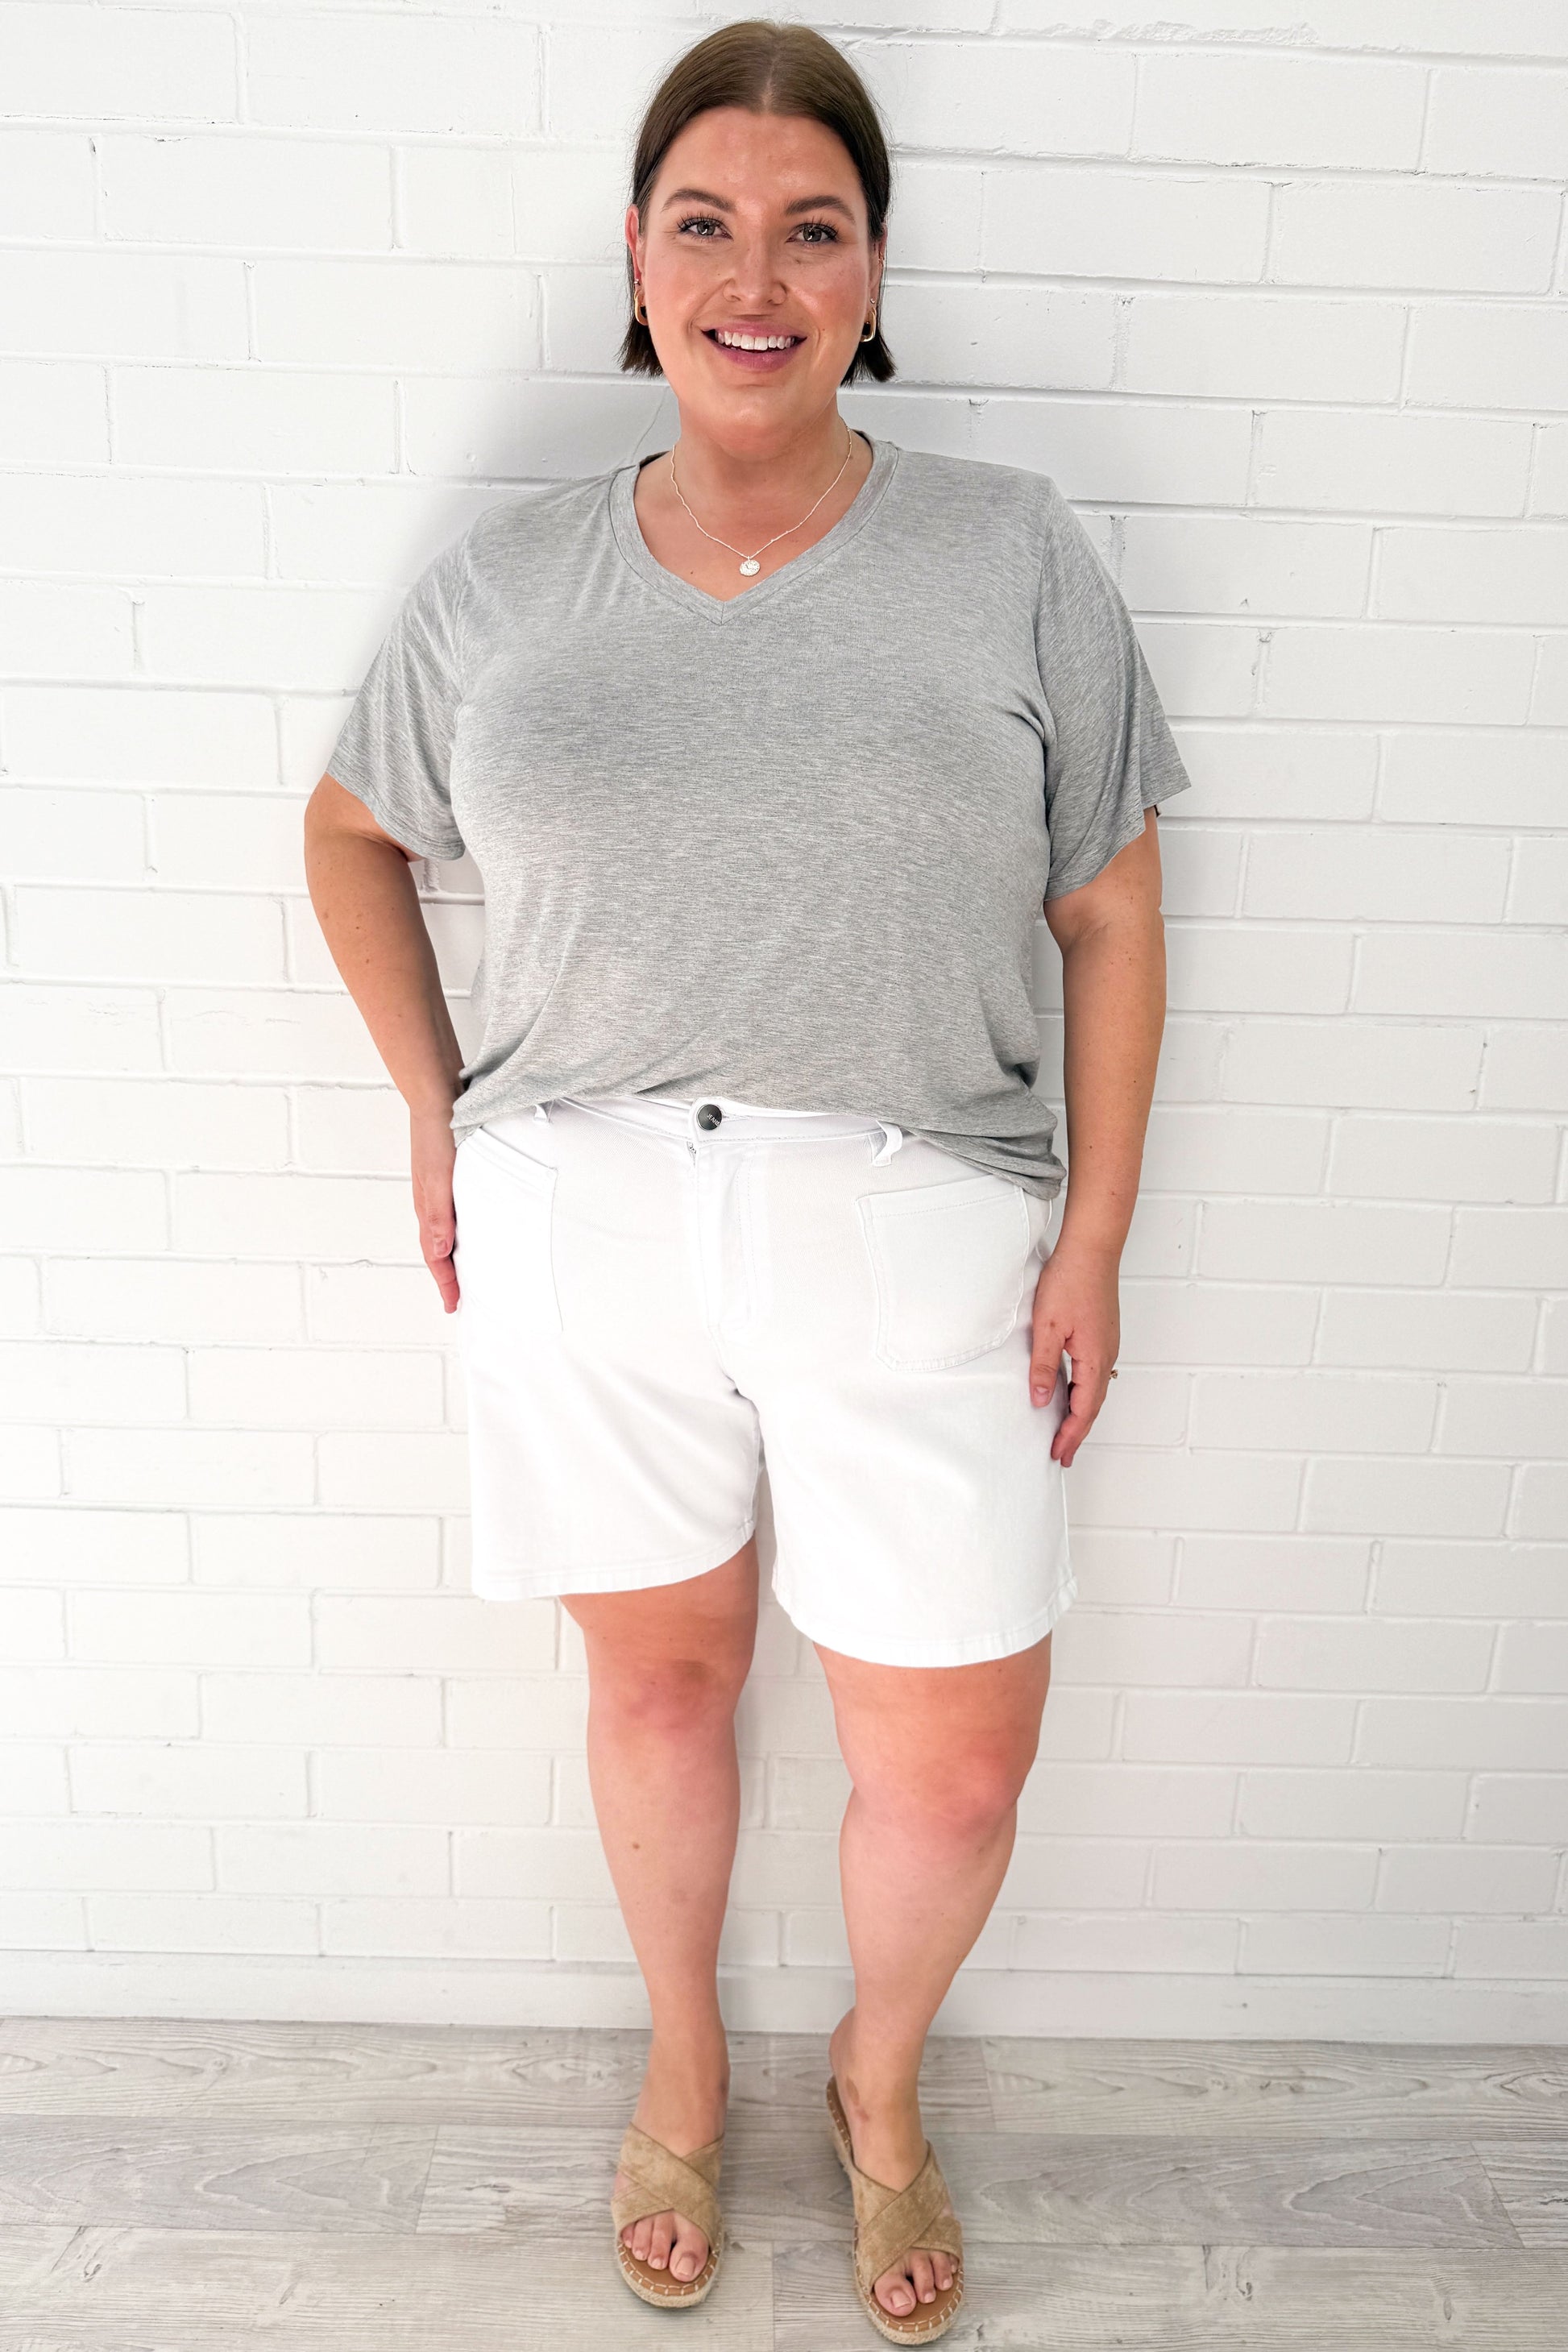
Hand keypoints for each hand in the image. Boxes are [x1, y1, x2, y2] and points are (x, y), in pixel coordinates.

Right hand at [412, 1108, 459, 1313]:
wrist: (436, 1094)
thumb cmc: (437, 1133)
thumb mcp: (439, 1177)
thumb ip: (439, 1214)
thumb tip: (440, 1253)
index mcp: (427, 1207)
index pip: (436, 1256)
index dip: (446, 1283)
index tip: (454, 1307)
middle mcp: (430, 1201)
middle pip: (437, 1248)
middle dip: (447, 1274)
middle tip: (461, 1296)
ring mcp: (438, 1187)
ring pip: (445, 1229)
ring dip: (454, 1252)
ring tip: (468, 1268)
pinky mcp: (448, 1173)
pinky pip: (453, 1210)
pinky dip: (460, 1226)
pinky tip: (474, 1222)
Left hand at [1027, 1241, 1119, 1467]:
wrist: (1092, 1249)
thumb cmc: (1070, 1281)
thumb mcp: (1047, 1327)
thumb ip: (1044, 1367)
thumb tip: (1041, 1401)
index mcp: (1095, 1359)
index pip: (1083, 1410)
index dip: (1069, 1436)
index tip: (1058, 1455)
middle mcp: (1107, 1356)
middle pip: (1093, 1406)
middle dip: (1077, 1432)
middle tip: (1063, 1455)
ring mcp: (1107, 1345)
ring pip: (1095, 1390)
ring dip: (1081, 1414)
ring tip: (1066, 1432)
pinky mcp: (1102, 1334)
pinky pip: (1094, 1374)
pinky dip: (1084, 1393)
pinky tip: (1071, 1393)